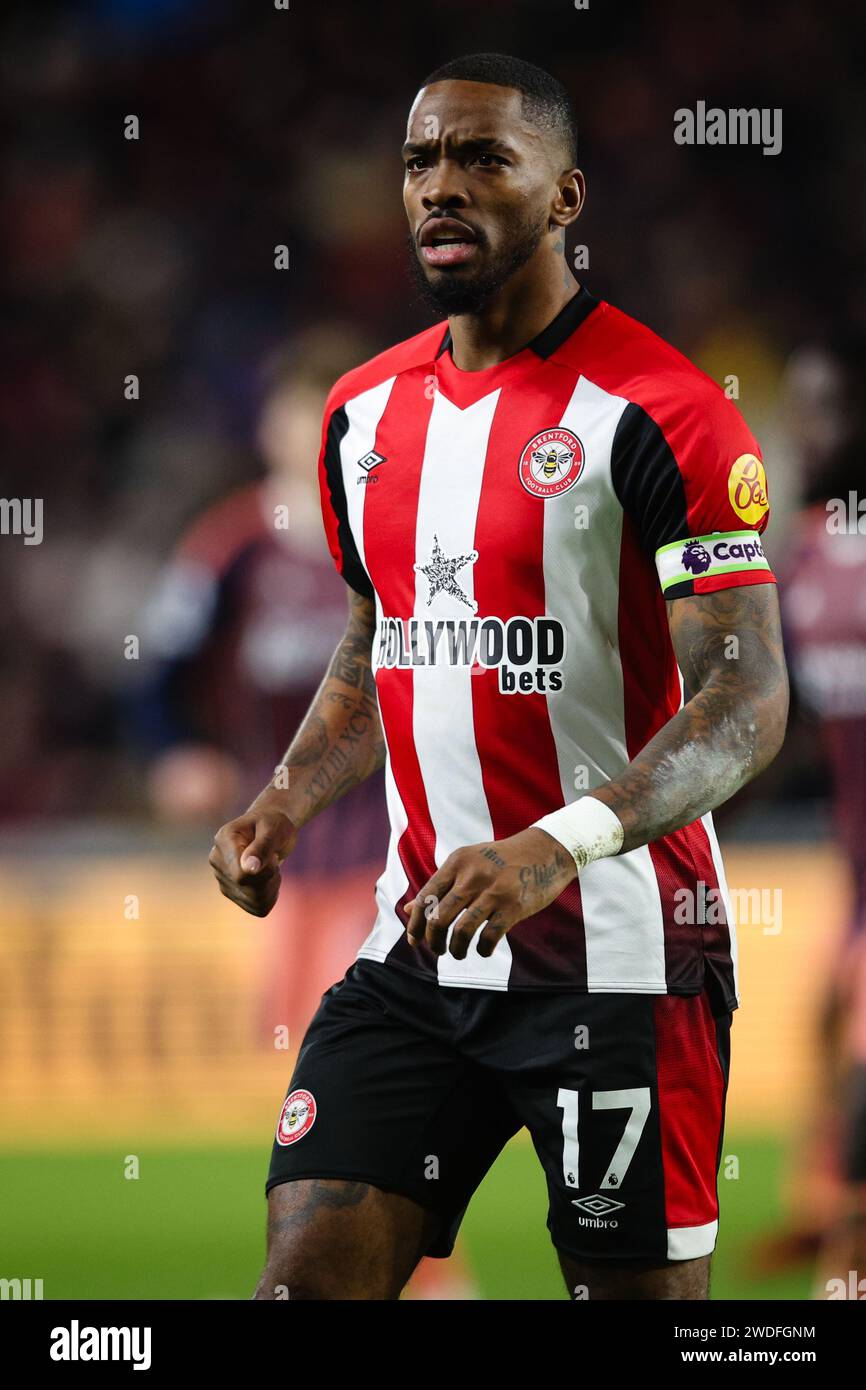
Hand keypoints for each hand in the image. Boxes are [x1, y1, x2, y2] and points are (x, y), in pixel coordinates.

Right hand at [208, 792, 298, 916]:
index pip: (241, 875)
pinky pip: (257, 908)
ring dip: (272, 887)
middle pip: (248, 889)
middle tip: (274, 859)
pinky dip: (270, 896)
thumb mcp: (273, 829)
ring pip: (255, 902)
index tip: (273, 856)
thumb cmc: (273, 824)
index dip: (265, 872)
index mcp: (223, 840)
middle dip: (271, 878)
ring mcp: (222, 878)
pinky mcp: (231, 892)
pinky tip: (269, 880)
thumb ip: (261, 847)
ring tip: (271, 867)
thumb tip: (248, 869)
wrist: (270, 829)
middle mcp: (217, 860)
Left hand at [403, 827, 576, 959]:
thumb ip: (440, 885)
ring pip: (461, 931)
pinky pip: (489, 937)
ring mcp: (494, 891)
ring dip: (455, 950)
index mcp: (457, 862)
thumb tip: (407, 909)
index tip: (414, 941)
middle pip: (438, 918)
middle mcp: (472, 875)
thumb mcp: (467, 863)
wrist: (545, 851)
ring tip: (457, 954)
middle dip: (432, 941)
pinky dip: (482, 950)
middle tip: (437, 950)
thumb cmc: (501, 860)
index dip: (415, 923)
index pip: (425, 897)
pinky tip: (483, 950)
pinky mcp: (514, 906)